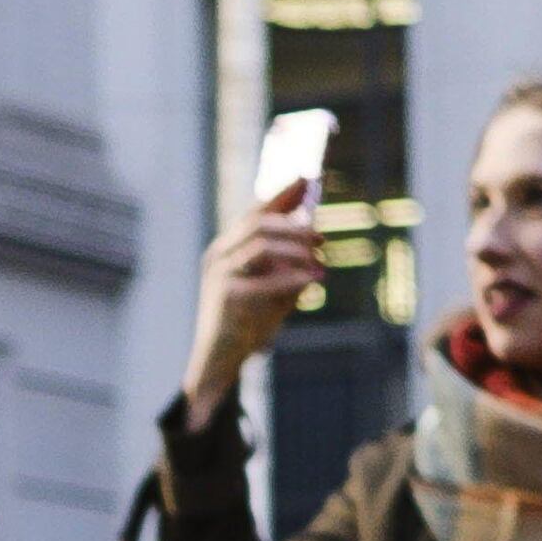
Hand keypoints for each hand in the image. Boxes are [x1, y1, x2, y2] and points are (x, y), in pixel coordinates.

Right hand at [180, 182, 327, 424]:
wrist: (219, 361)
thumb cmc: (247, 324)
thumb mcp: (272, 286)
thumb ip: (288, 261)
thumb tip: (315, 231)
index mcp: (226, 250)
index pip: (255, 212)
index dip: (282, 194)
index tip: (308, 178)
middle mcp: (219, 256)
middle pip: (259, 223)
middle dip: (295, 226)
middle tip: (322, 239)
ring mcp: (219, 274)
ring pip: (261, 243)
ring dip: (296, 248)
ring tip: (321, 261)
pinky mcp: (226, 296)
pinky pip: (266, 279)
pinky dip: (294, 277)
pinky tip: (315, 280)